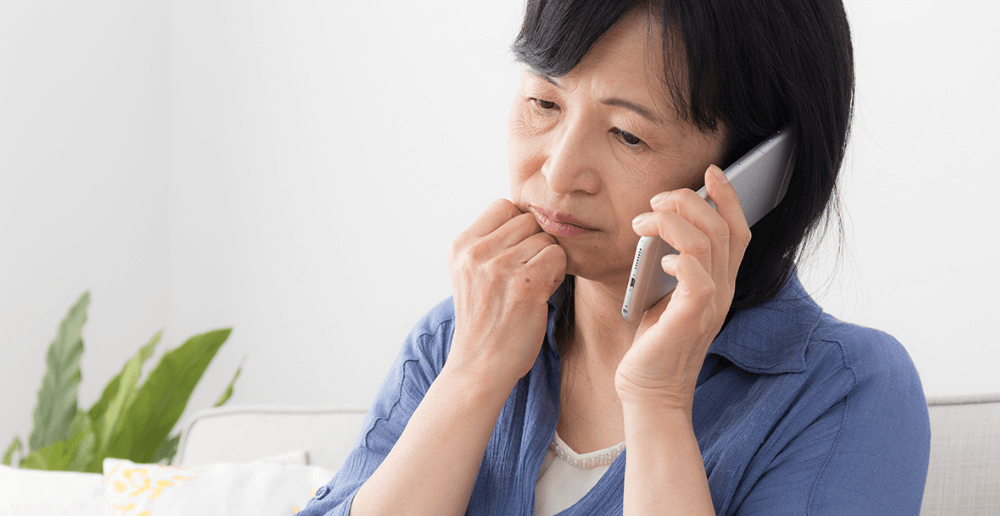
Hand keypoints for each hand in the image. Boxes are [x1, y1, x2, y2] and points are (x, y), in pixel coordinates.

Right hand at [446, 199, 566, 387]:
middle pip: (528, 220)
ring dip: (547, 261)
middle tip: (525, 274)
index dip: (518, 227)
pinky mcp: (525, 284)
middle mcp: (476, 252)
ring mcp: (500, 267)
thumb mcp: (471, 274)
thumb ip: (490, 243)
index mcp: (461, 245)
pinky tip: (540, 295)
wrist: (480, 365)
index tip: (516, 253)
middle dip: (534, 244)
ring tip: (530, 288)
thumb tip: (529, 216)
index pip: (503, 206)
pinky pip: (558, 257)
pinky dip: (556, 276)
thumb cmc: (484, 321)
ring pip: (546, 238)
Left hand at [615, 165, 751, 410]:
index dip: (729, 198)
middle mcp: (722, 290)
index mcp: (719, 282)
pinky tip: (659, 260)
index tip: (710, 172)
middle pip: (723, 227)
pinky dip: (678, 258)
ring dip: (672, 222)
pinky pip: (697, 277)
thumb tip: (656, 227)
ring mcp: (710, 304)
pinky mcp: (691, 318)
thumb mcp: (664, 295)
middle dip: (689, 201)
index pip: (737, 230)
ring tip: (643, 222)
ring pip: (707, 243)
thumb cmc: (652, 344)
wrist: (649, 392)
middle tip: (656, 200)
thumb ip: (671, 264)